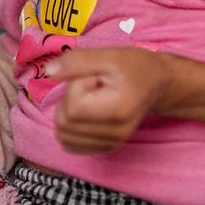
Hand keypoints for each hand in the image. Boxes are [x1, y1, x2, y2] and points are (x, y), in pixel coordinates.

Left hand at [47, 47, 169, 153]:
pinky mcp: (104, 149)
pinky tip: (86, 112)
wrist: (157, 85)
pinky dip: (70, 128)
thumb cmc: (135, 67)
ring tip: (90, 98)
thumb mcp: (108, 55)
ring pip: (64, 135)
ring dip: (68, 113)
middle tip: (91, 86)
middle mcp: (115, 135)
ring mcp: (110, 145)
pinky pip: (70, 144)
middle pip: (65, 123)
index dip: (74, 88)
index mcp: (118, 111)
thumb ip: (76, 62)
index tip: (93, 77)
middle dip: (69, 100)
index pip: (73, 109)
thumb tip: (48, 71)